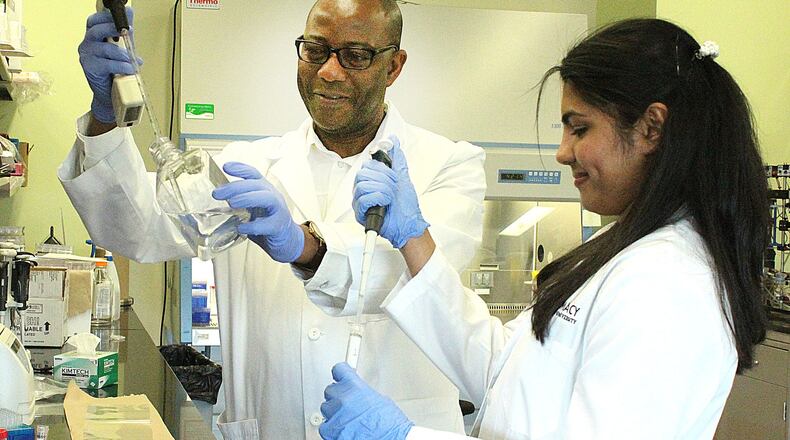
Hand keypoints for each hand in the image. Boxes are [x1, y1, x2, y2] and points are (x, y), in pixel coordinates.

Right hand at [78, 7, 140, 123]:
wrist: (111, 94)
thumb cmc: (115, 70)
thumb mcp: (123, 48)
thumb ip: (125, 31)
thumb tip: (130, 12)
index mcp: (93, 37)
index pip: (94, 21)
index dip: (105, 18)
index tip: (121, 20)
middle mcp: (87, 44)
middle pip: (96, 30)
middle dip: (113, 30)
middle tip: (128, 33)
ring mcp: (86, 56)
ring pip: (105, 49)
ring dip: (123, 54)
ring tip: (134, 61)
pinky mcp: (89, 68)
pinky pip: (106, 64)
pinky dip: (121, 66)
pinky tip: (130, 69)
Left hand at [212, 162, 304, 262]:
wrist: (287, 239)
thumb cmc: (267, 221)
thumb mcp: (253, 207)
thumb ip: (239, 201)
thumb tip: (217, 198)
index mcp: (264, 190)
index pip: (253, 173)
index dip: (240, 168)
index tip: (225, 167)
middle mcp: (272, 196)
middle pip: (256, 184)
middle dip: (235, 187)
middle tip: (217, 193)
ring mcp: (279, 210)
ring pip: (267, 198)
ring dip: (248, 198)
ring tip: (232, 203)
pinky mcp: (279, 226)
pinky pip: (268, 224)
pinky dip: (253, 225)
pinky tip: (241, 228)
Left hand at [320, 363, 413, 439]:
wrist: (393, 439)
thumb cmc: (391, 424)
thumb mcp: (379, 399)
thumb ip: (362, 393)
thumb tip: (355, 394)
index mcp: (356, 387)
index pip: (339, 370)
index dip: (340, 373)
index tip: (339, 375)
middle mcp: (343, 399)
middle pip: (330, 391)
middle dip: (338, 395)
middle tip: (347, 402)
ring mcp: (336, 416)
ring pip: (326, 408)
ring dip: (334, 411)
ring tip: (347, 417)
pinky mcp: (332, 432)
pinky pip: (325, 426)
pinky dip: (332, 428)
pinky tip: (343, 428)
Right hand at [353, 138, 428, 247]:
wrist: (409, 224)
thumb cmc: (406, 205)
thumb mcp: (403, 177)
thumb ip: (397, 159)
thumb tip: (393, 140)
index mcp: (372, 180)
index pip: (367, 164)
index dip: (383, 169)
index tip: (393, 177)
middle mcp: (363, 189)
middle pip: (363, 173)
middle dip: (384, 180)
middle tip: (393, 188)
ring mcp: (360, 201)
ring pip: (362, 185)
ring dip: (382, 190)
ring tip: (390, 198)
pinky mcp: (360, 213)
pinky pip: (363, 198)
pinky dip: (378, 199)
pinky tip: (384, 204)